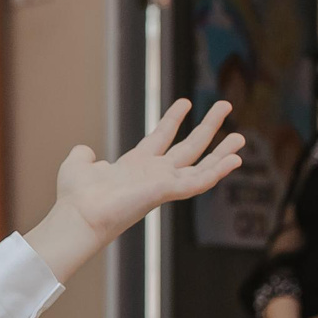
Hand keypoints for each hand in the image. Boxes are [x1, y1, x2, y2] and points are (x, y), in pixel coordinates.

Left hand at [52, 99, 245, 242]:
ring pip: (200, 166)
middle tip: (226, 105)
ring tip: (242, 138)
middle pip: (188, 148)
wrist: (78, 215)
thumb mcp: (78, 165)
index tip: (185, 102)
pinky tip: (235, 160)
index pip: (160, 139)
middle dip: (208, 127)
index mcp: (135, 166)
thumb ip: (84, 155)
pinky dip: (218, 171)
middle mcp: (153, 174)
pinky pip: (199, 182)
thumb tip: (84, 151)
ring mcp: (162, 183)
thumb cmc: (75, 197)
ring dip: (221, 153)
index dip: (172, 120)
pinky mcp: (167, 191)